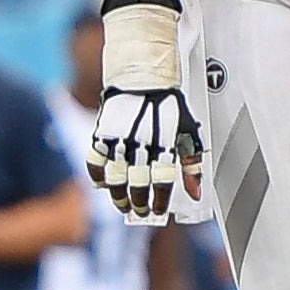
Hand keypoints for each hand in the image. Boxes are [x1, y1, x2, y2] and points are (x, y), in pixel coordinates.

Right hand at [90, 87, 201, 222]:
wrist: (142, 78)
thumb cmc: (167, 106)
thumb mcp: (187, 133)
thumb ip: (191, 165)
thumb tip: (195, 193)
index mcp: (164, 144)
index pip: (162, 182)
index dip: (159, 201)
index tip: (158, 209)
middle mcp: (141, 144)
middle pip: (138, 184)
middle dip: (139, 202)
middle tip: (141, 210)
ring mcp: (119, 140)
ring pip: (116, 178)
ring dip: (119, 196)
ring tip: (123, 204)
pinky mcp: (101, 134)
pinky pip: (95, 162)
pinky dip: (97, 176)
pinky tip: (103, 184)